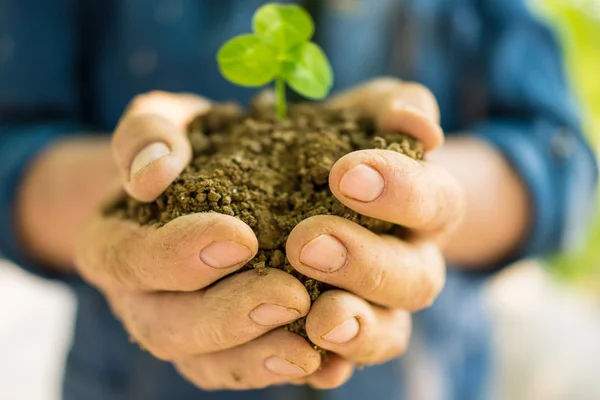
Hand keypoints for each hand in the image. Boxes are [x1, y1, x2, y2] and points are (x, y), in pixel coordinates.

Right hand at [76, 92, 321, 390]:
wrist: (213, 178)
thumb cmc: (190, 148)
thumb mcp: (166, 121)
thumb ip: (150, 132)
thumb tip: (153, 175)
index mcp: (112, 244)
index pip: (128, 260)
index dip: (177, 257)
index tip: (241, 238)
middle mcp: (141, 299)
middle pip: (167, 329)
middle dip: (228, 316)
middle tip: (290, 296)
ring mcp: (183, 329)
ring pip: (207, 365)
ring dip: (260, 358)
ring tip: (311, 345)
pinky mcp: (225, 345)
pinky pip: (247, 371)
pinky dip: (285, 369)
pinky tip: (329, 362)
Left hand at [283, 79, 464, 387]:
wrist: (328, 186)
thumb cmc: (352, 144)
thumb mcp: (372, 113)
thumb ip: (398, 108)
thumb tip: (418, 125)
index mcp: (430, 207)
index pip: (435, 202)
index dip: (399, 191)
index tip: (344, 173)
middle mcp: (415, 264)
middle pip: (414, 278)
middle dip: (364, 262)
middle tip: (307, 242)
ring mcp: (384, 307)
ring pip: (388, 332)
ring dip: (356, 328)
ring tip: (319, 317)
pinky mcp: (346, 338)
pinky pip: (345, 364)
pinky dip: (330, 367)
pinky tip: (303, 360)